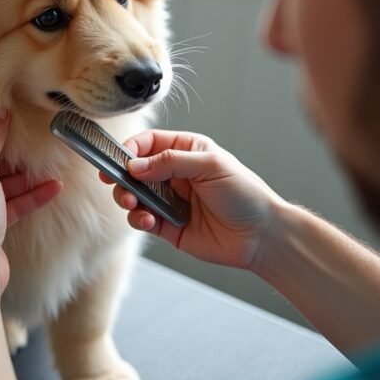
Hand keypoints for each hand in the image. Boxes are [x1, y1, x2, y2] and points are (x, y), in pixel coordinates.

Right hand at [100, 130, 285, 269]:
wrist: (262, 236)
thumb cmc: (244, 193)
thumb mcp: (210, 165)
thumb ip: (171, 161)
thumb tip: (135, 164)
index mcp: (186, 151)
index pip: (149, 143)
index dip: (130, 148)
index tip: (118, 159)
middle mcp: (175, 174)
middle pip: (135, 170)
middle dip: (122, 177)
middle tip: (117, 184)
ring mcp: (170, 201)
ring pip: (134, 195)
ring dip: (127, 198)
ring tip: (131, 203)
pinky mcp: (168, 226)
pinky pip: (142, 220)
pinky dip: (138, 219)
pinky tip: (148, 220)